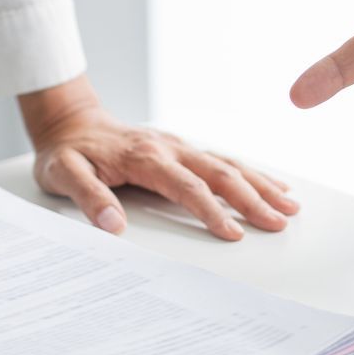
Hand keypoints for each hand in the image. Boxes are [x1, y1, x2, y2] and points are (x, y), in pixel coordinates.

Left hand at [22, 76, 298, 240]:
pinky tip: (272, 184)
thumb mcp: (63, 174)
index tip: (231, 234)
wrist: (70, 121)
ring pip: (229, 163)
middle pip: (220, 173)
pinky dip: (252, 172)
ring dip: (261, 185)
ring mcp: (179, 146)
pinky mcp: (183, 149)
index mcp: (145, 157)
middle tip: (278, 223)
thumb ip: (89, 197)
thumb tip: (112, 224)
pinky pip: (223, 159)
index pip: (186, 187)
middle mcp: (169, 148)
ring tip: (290, 206)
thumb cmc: (67, 152)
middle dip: (252, 199)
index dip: (210, 211)